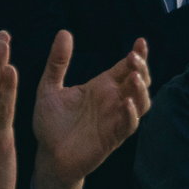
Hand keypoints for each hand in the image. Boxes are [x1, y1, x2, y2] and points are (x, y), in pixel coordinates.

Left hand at [30, 33, 151, 188]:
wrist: (47, 156)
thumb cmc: (50, 124)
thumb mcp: (49, 88)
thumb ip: (57, 63)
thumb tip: (64, 32)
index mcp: (101, 87)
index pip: (126, 67)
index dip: (138, 54)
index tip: (140, 41)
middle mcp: (112, 101)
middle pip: (139, 82)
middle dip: (141, 68)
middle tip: (134, 57)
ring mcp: (115, 119)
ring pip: (141, 102)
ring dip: (141, 90)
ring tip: (134, 77)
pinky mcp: (112, 138)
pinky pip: (129, 125)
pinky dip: (131, 114)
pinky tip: (125, 103)